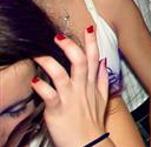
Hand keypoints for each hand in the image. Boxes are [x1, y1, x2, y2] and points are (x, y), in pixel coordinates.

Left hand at [32, 27, 109, 146]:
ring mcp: (70, 98)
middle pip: (79, 61)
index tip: (88, 28)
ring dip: (50, 63)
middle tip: (58, 37)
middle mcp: (82, 87)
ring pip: (62, 75)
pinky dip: (41, 87)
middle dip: (70, 46)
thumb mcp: (102, 98)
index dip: (92, 42)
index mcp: (91, 83)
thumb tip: (103, 62)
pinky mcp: (58, 109)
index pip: (94, 58)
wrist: (89, 143)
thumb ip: (101, 78)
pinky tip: (34, 81)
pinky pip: (49, 95)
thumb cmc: (93, 122)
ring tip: (39, 55)